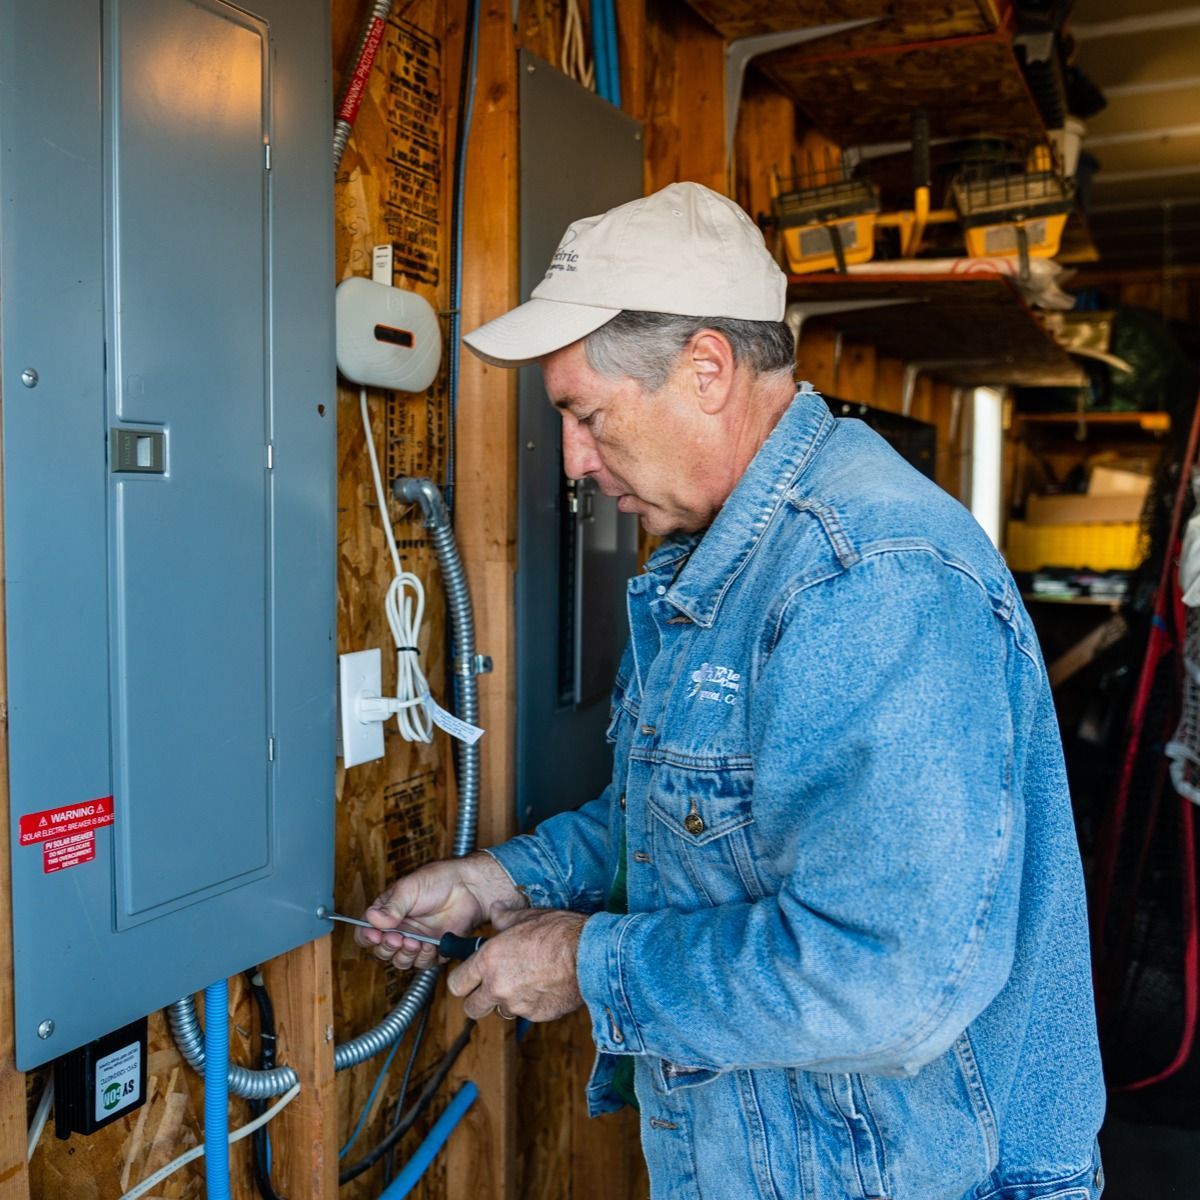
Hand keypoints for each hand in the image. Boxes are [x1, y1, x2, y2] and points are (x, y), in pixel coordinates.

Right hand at [356, 851, 527, 970]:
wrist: (469, 887)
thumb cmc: (439, 880)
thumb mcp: (410, 888)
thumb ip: (392, 907)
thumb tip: (372, 919)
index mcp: (388, 913)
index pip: (367, 933)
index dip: (367, 938)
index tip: (375, 935)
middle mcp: (400, 929)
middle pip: (382, 951)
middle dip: (388, 948)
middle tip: (398, 938)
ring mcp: (417, 941)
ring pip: (401, 961)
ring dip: (406, 955)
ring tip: (415, 941)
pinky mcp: (434, 950)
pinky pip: (423, 964)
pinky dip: (424, 957)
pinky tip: (430, 945)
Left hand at [447, 908, 586, 1021]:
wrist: (589, 954)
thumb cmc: (558, 932)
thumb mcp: (526, 917)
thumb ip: (504, 918)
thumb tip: (496, 910)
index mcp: (489, 961)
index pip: (456, 984)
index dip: (462, 980)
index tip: (468, 976)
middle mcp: (498, 986)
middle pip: (471, 1008)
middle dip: (478, 999)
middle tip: (491, 985)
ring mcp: (517, 1004)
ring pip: (501, 1010)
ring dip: (508, 1000)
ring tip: (526, 981)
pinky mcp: (537, 1015)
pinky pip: (526, 1013)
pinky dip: (531, 1004)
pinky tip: (545, 986)